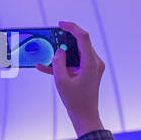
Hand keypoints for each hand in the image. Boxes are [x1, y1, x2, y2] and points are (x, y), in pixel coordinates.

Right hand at [36, 21, 104, 135]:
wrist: (85, 116)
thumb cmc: (75, 101)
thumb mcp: (61, 81)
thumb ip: (58, 63)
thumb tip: (59, 51)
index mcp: (91, 63)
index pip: (83, 37)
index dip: (72, 27)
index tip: (60, 24)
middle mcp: (95, 62)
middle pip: (80, 43)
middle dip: (65, 38)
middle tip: (52, 36)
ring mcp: (93, 67)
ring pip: (77, 52)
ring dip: (62, 52)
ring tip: (47, 53)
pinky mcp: (89, 72)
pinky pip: (75, 62)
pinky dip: (63, 63)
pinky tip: (45, 67)